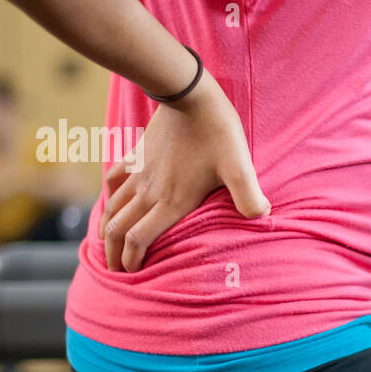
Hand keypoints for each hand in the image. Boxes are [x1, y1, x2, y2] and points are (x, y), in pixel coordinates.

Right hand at [99, 72, 269, 271]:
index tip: (131, 276)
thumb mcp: (239, 166)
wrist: (190, 95)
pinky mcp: (136, 156)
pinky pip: (113, 182)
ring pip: (112, 209)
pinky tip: (111, 205)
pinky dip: (108, 199)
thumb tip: (263, 216)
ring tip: (107, 247)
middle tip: (112, 272)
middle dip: (113, 255)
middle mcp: (149, 192)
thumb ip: (249, 195)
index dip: (132, 261)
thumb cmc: (218, 132)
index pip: (140, 239)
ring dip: (106, 231)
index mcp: (172, 201)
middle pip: (119, 230)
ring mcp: (139, 174)